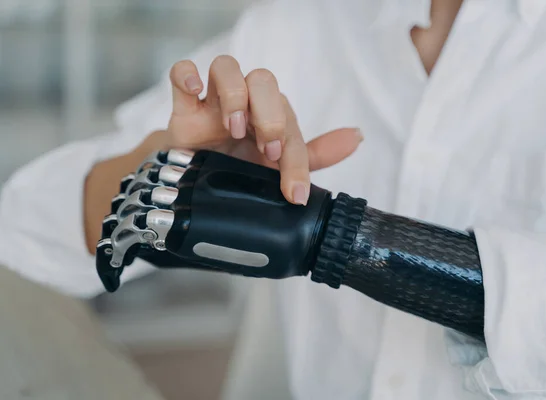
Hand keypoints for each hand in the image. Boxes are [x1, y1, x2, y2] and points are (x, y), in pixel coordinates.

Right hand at [165, 57, 362, 204]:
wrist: (195, 180)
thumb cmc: (238, 164)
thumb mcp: (277, 166)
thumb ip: (315, 155)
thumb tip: (357, 137)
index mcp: (269, 114)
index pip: (288, 122)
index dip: (295, 158)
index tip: (293, 191)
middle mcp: (244, 102)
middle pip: (262, 80)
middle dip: (270, 115)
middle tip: (267, 150)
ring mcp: (212, 101)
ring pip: (226, 67)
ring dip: (235, 96)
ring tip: (234, 128)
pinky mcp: (183, 106)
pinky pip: (180, 71)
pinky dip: (187, 74)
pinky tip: (195, 90)